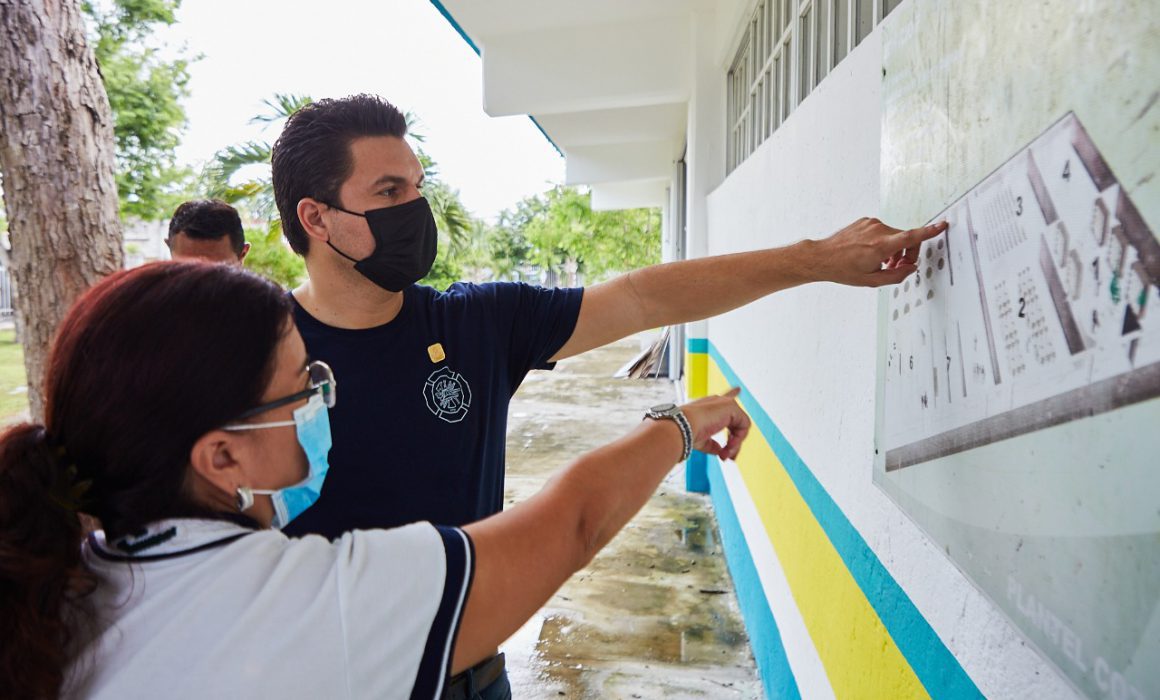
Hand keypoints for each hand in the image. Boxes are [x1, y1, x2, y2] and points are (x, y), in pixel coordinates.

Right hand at [680, 388, 749, 460]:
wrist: (682, 427)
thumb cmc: (686, 432)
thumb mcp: (702, 441)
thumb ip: (714, 445)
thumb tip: (722, 452)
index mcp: (709, 407)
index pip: (723, 398)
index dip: (732, 393)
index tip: (738, 389)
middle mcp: (717, 403)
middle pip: (735, 422)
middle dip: (734, 442)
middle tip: (727, 456)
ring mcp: (725, 403)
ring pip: (740, 427)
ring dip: (735, 444)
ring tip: (725, 453)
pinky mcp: (731, 406)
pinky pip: (744, 426)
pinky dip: (738, 439)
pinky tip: (729, 445)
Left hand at [810, 218, 947, 286]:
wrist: (822, 257)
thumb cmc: (843, 270)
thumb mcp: (872, 281)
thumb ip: (896, 276)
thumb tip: (911, 268)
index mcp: (881, 246)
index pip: (911, 236)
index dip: (930, 231)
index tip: (942, 225)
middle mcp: (878, 230)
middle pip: (906, 239)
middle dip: (907, 254)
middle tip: (896, 267)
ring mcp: (871, 223)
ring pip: (895, 235)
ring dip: (894, 249)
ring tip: (882, 262)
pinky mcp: (866, 221)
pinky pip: (883, 231)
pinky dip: (884, 242)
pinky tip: (871, 253)